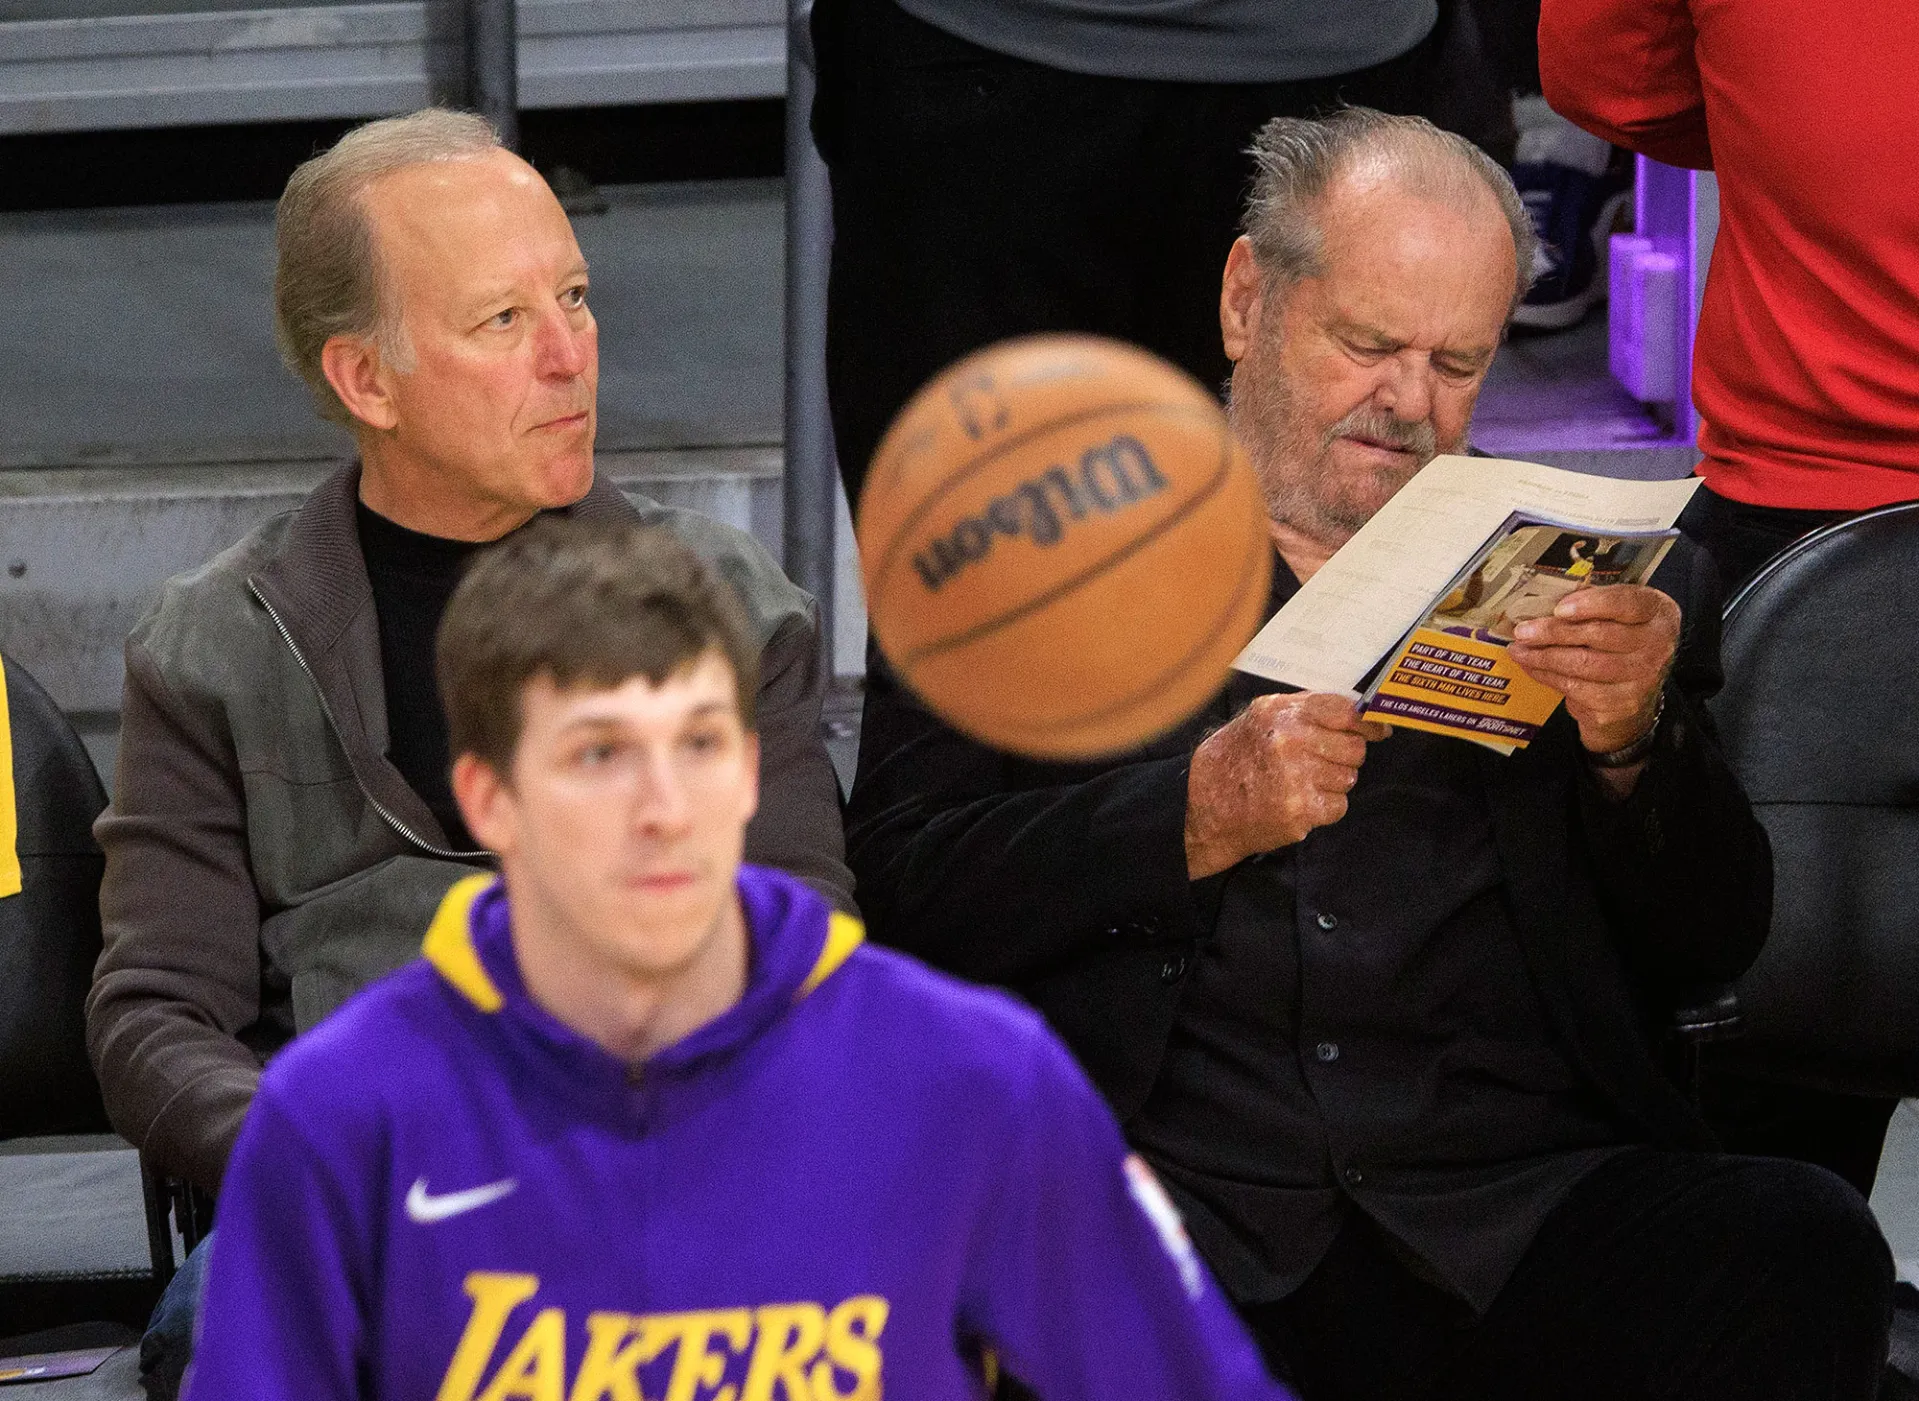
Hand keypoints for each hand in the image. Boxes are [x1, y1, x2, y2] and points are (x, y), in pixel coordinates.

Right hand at [1184, 693, 1389, 878]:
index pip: (1345, 712)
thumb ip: (1303, 711)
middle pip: (1354, 749)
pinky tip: (1299, 803)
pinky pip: (1338, 805)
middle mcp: (1289, 741)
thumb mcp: (1258, 718)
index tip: (1379, 730)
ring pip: (1348, 778)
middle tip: (1320, 764)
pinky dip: (1324, 808)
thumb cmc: (1233, 759)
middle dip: (1344, 758)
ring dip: (1332, 783)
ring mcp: (1295, 778)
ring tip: (1301, 784)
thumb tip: (1358, 712)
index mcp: (1281, 713)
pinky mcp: (1300, 812)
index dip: (1368, 723)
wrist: (1201, 807)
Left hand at [1507, 584, 1678, 754]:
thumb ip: (1592, 605)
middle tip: (1523, 630)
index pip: (1627, 603)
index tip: (1559, 608)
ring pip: (1584, 664)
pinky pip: (1576, 687)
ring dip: (1544, 656)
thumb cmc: (1620, 646)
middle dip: (1555, 632)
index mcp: (1658, 613)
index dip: (1592, 604)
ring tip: (1519, 648)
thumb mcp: (1618, 617)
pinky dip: (1547, 675)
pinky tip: (1531, 666)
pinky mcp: (1621, 704)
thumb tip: (1543, 602)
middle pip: (1600, 635)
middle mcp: (1657, 645)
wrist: (1634, 698)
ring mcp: (1642, 678)